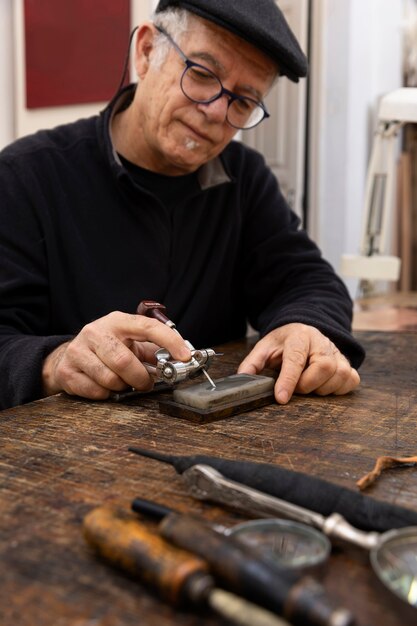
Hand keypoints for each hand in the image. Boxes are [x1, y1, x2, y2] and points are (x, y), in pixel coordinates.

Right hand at [42, 311, 190, 399]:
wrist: (68, 355)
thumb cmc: (106, 348)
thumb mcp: (129, 342)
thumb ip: (152, 350)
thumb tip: (179, 361)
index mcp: (117, 321)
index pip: (147, 326)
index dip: (169, 341)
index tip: (185, 356)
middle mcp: (96, 332)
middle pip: (123, 361)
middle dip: (139, 377)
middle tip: (144, 383)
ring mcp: (78, 351)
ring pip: (109, 379)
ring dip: (122, 386)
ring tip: (121, 382)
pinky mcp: (67, 371)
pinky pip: (95, 391)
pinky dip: (106, 394)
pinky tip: (104, 386)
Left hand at [238, 323, 359, 403]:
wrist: (303, 330)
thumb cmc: (284, 343)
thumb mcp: (265, 348)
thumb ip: (252, 363)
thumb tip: (241, 379)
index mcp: (299, 336)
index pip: (296, 359)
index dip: (288, 380)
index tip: (281, 398)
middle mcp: (321, 342)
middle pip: (324, 367)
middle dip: (307, 384)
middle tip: (296, 388)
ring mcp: (337, 352)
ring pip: (339, 375)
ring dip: (322, 388)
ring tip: (308, 385)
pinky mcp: (347, 363)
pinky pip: (351, 380)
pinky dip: (338, 389)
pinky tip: (324, 386)